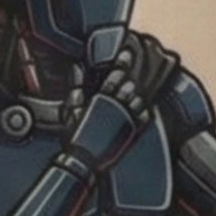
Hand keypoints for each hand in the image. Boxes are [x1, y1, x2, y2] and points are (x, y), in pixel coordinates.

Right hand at [63, 33, 177, 171]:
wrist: (84, 162)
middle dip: (132, 76)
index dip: (122, 63)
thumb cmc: (75, 139)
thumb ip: (75, 95)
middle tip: (138, 69)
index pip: (114, 76)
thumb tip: (77, 78)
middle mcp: (116, 107)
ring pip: (138, 99)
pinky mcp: (132, 133)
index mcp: (101, 100)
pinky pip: (143, 118)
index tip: (127, 53)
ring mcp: (126, 119)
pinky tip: (145, 107)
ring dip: (140, 92)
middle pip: (129, 86)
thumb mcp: (70, 114)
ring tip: (138, 88)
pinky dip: (145, 111)